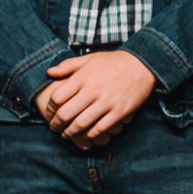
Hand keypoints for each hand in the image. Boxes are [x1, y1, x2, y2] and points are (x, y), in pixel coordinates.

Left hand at [38, 50, 156, 145]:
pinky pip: (100, 128)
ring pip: (81, 124)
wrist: (144, 64)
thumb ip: (67, 65)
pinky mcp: (120, 112)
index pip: (57, 98)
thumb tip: (48, 72)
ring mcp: (107, 102)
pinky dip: (90, 134)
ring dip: (70, 132)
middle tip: (54, 128)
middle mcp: (93, 90)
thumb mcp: (90, 58)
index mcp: (83, 77)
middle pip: (66, 114)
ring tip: (67, 134)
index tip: (49, 113)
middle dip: (56, 124)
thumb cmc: (115, 61)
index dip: (49, 109)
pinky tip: (86, 134)